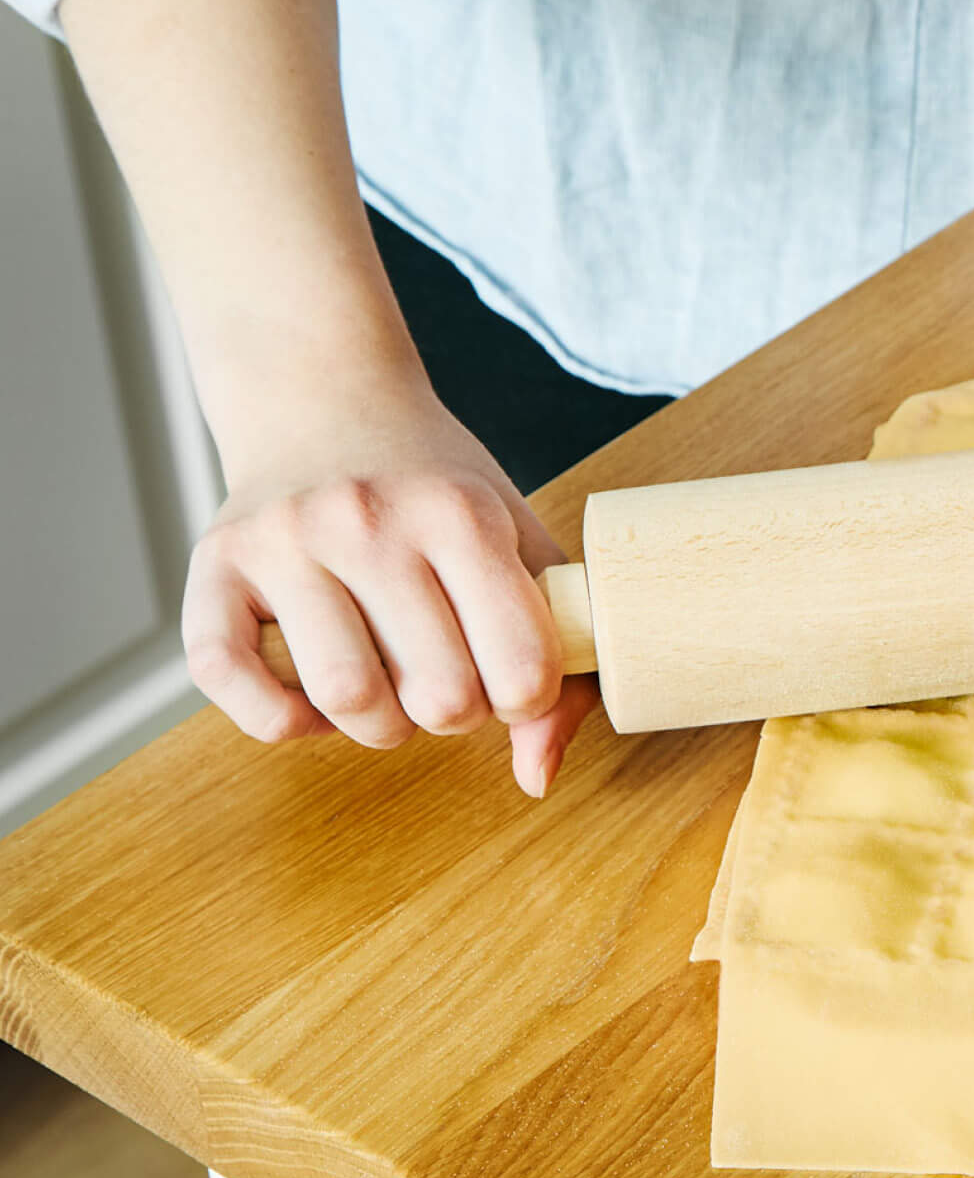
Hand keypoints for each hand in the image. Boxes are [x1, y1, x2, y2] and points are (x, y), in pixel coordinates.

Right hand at [182, 374, 595, 795]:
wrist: (326, 402)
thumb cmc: (435, 489)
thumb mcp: (518, 541)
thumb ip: (556, 652)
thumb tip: (537, 776)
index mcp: (460, 514)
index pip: (521, 667)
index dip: (527, 699)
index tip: (513, 677)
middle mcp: (368, 520)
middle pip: (439, 698)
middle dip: (456, 714)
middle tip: (448, 674)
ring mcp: (284, 542)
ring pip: (347, 699)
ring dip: (379, 724)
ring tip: (389, 683)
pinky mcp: (212, 568)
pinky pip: (235, 685)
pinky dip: (284, 719)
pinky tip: (315, 694)